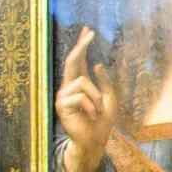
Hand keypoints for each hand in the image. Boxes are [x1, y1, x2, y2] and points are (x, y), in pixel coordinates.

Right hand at [54, 26, 116, 171]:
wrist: (95, 141)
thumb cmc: (102, 122)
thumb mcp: (110, 99)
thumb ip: (104, 82)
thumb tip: (97, 64)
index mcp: (80, 83)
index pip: (79, 60)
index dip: (83, 45)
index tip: (88, 30)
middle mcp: (69, 87)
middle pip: (72, 60)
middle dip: (82, 46)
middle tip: (91, 32)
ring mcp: (63, 96)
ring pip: (83, 82)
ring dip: (96, 97)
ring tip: (97, 111)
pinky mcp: (61, 106)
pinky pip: (80, 96)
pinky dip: (92, 106)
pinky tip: (91, 116)